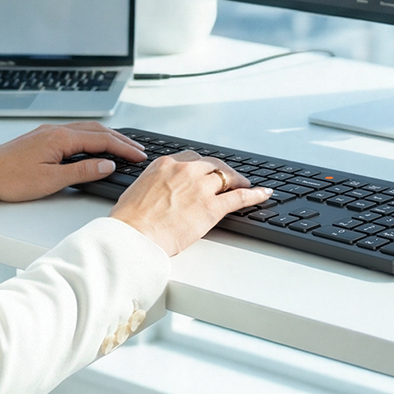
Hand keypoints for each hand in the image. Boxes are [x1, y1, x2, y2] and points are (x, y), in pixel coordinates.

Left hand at [0, 122, 147, 201]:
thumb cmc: (10, 179)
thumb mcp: (51, 180)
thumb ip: (82, 171)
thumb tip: (107, 164)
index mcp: (61, 138)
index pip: (102, 141)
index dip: (124, 149)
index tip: (140, 156)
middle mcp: (56, 130)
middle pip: (97, 131)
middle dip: (120, 140)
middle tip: (139, 150)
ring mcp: (48, 132)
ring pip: (86, 130)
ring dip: (107, 137)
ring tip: (123, 146)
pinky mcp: (41, 138)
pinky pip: (74, 132)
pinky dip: (91, 137)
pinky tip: (94, 145)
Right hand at [110, 151, 273, 255]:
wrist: (134, 235)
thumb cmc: (130, 220)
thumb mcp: (138, 190)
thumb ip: (153, 185)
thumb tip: (157, 191)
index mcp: (165, 165)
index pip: (192, 158)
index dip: (203, 166)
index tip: (206, 171)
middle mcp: (185, 171)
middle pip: (212, 165)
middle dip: (222, 171)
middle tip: (228, 178)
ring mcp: (201, 188)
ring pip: (227, 177)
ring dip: (238, 180)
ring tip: (245, 185)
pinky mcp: (212, 208)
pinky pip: (239, 197)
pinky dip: (254, 194)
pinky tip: (263, 193)